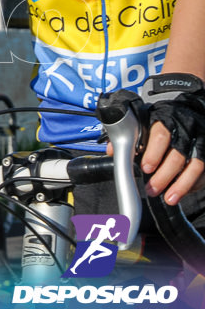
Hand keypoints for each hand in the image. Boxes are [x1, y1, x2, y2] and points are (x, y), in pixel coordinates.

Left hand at [138, 73, 204, 203]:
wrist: (189, 110)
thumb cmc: (161, 119)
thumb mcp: (144, 120)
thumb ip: (129, 135)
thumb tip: (111, 151)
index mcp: (166, 120)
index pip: (161, 136)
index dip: (154, 153)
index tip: (146, 168)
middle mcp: (186, 130)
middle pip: (178, 155)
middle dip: (165, 175)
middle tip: (152, 189)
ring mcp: (200, 142)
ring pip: (196, 165)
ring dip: (182, 185)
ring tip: (169, 198)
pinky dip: (194, 184)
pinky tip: (182, 192)